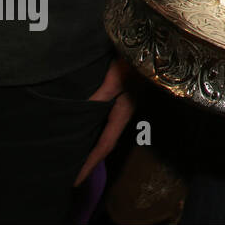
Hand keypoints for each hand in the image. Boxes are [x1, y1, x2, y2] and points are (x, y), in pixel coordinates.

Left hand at [74, 58, 135, 186]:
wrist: (153, 44)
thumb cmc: (136, 58)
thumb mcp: (116, 76)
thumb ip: (100, 96)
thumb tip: (81, 115)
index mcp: (123, 111)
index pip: (104, 144)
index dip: (90, 163)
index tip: (75, 180)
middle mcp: (124, 111)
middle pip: (105, 142)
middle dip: (90, 159)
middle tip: (72, 175)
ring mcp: (124, 104)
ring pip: (105, 131)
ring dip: (92, 145)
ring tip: (76, 158)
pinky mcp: (122, 96)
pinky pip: (106, 121)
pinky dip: (95, 132)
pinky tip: (87, 131)